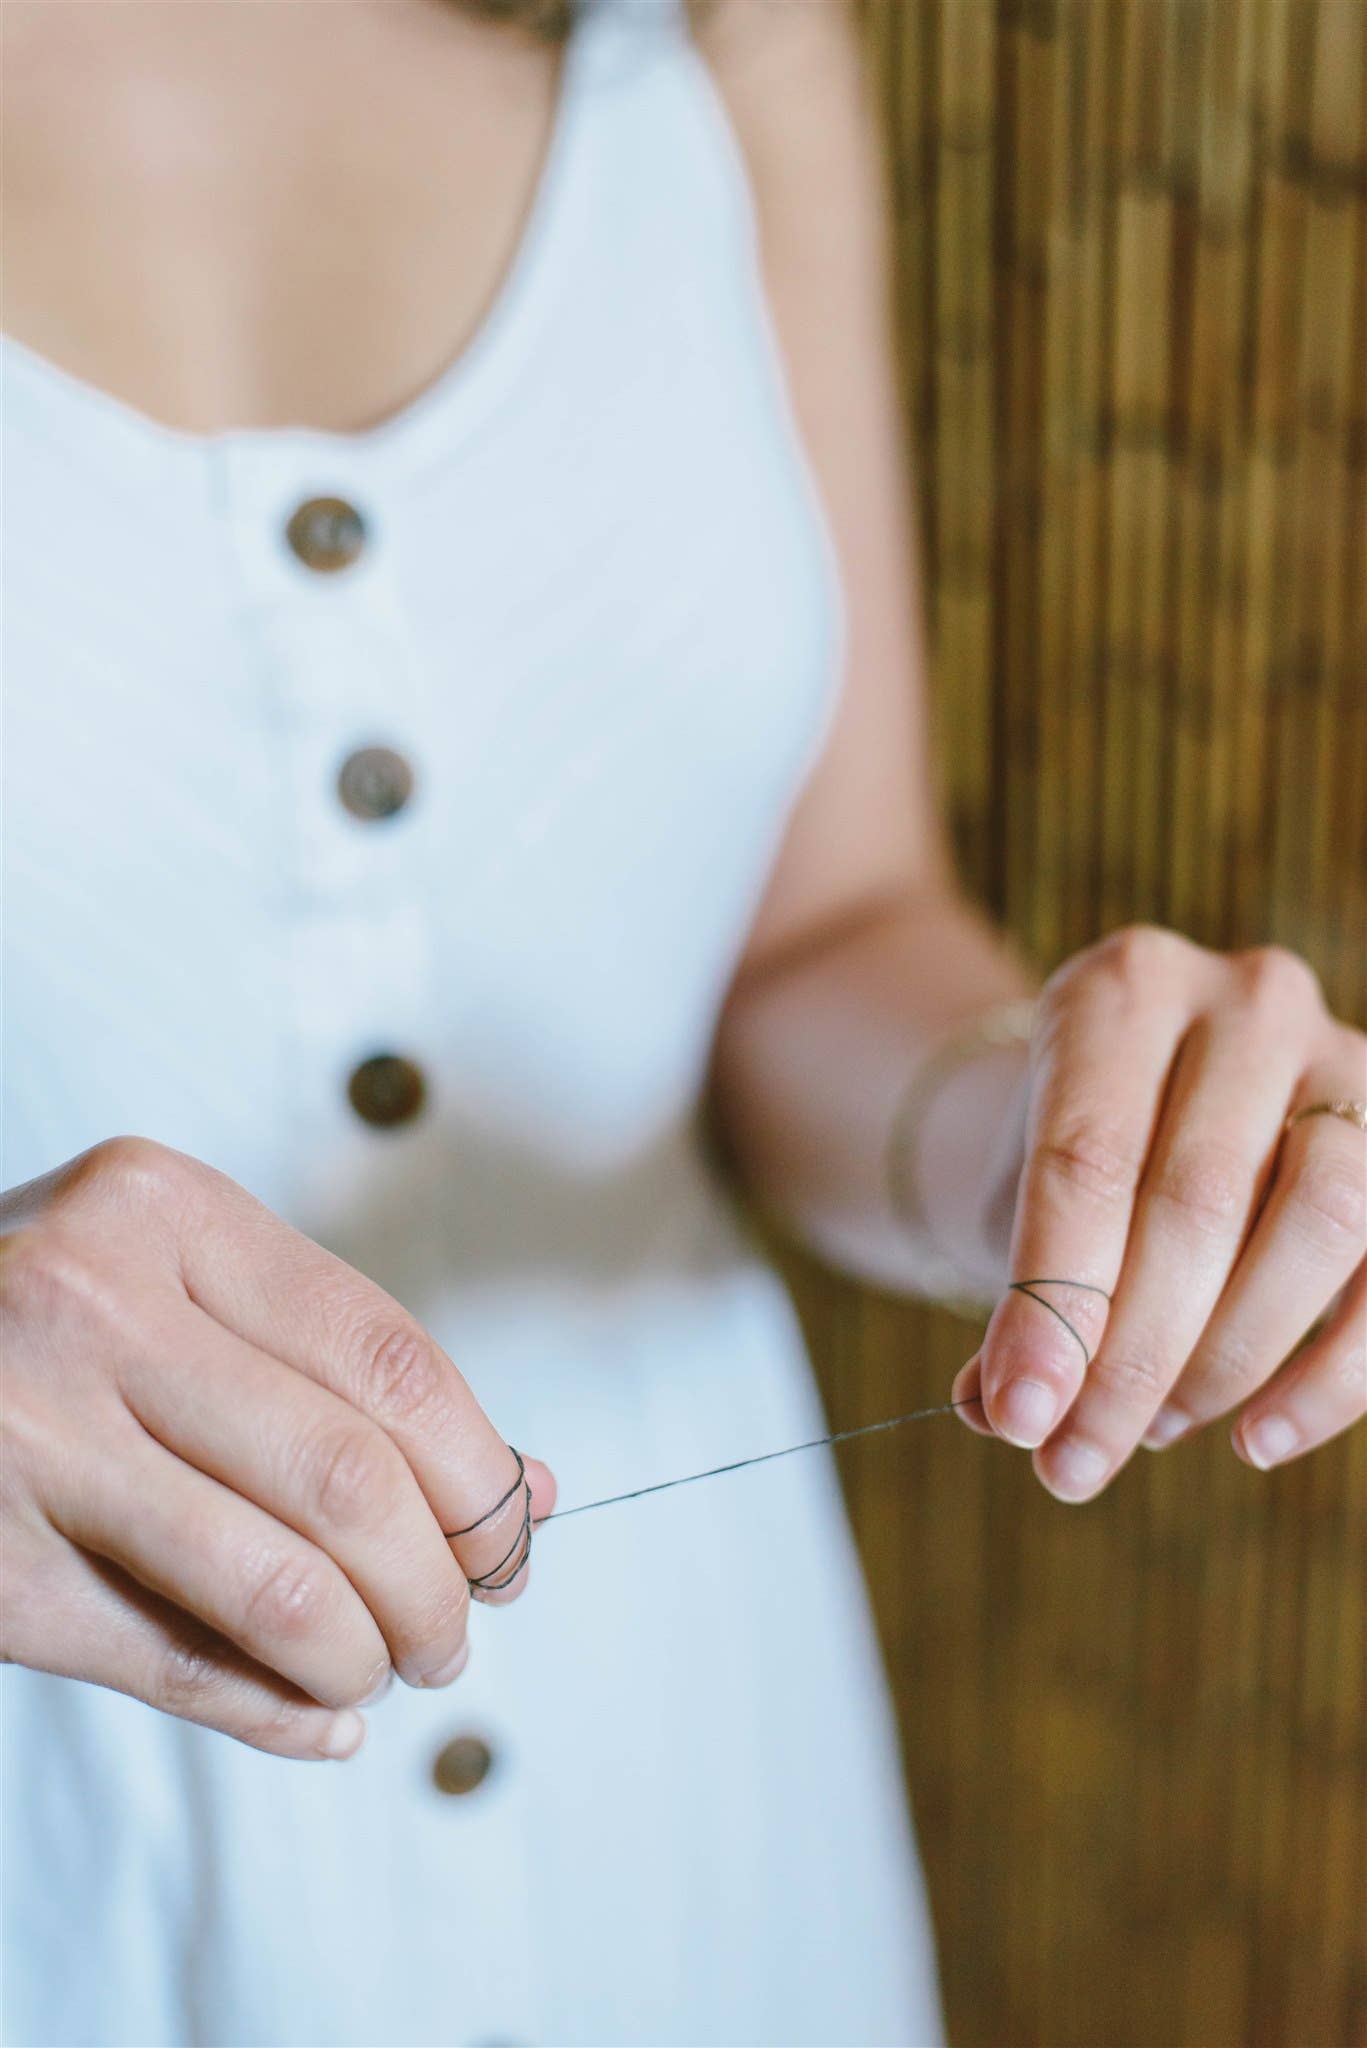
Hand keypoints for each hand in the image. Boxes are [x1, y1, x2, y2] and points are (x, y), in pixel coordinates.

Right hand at [0, 1139, 553, 1756]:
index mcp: (162, 1212)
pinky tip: (322, 1716)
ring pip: (281, 1586)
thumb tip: (528, 1490)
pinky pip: (175, 1666)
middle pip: (351, 1479)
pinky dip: (279, 1712)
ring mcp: (29, 1440)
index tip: (513, 1534)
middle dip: (443, 1581)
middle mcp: (92, 1309)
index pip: (390, 1360)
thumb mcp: (177, 1283)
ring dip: (372, 1654)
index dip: (480, 1471)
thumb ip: (339, 1371)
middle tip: (458, 1623)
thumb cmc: (45, 1321)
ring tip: (392, 1666)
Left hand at [952, 928, 1365, 1497]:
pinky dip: (1331, 1378)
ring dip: (1230, 1358)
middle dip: (1130, 1356)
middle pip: (1199, 1197)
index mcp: (1124, 986)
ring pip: (1321, 1219)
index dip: (1051, 1302)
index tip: (1016, 1419)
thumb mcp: (1018, 1197)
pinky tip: (1256, 1438)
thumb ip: (1011, 1300)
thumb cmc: (1076, 1158)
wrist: (1148, 1097)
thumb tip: (999, 1412)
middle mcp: (1247, 1000)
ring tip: (1153, 1430)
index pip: (1087, 1156)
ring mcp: (1348, 1060)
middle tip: (1074, 1461)